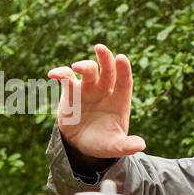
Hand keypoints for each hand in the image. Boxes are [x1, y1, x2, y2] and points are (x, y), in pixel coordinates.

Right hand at [47, 43, 144, 158]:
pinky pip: (65, 78)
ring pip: (87, 71)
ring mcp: (87, 89)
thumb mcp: (114, 146)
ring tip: (77, 67)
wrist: (82, 145)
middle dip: (105, 59)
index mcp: (119, 101)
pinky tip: (53, 75)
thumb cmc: (103, 142)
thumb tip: (141, 146)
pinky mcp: (71, 91)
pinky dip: (60, 73)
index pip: (124, 82)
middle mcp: (104, 91)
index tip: (122, 58)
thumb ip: (126, 145)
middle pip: (107, 71)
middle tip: (100, 48)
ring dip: (83, 66)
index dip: (124, 70)